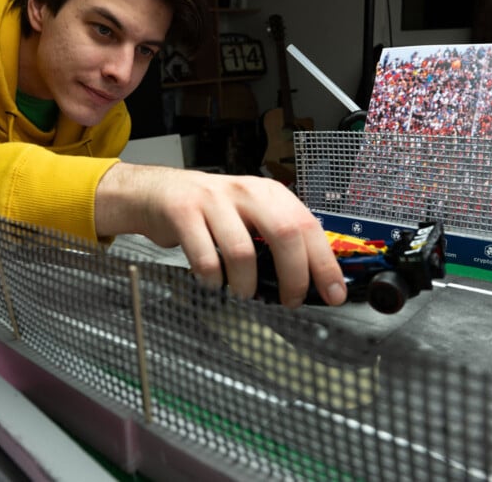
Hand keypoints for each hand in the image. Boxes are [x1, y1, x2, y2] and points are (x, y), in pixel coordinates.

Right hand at [95, 163, 346, 306]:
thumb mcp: (250, 214)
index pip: (308, 227)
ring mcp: (213, 200)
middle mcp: (246, 192)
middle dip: (294, 276)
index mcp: (269, 193)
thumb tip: (311, 279)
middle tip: (291, 300)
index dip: (324, 263)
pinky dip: (212, 278)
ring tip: (245, 293)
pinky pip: (205, 256)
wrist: (157, 193)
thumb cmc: (210, 211)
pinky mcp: (183, 212)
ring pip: (243, 250)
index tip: (333, 293)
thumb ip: (277, 238)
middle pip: (285, 234)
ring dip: (247, 283)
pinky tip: (213, 282)